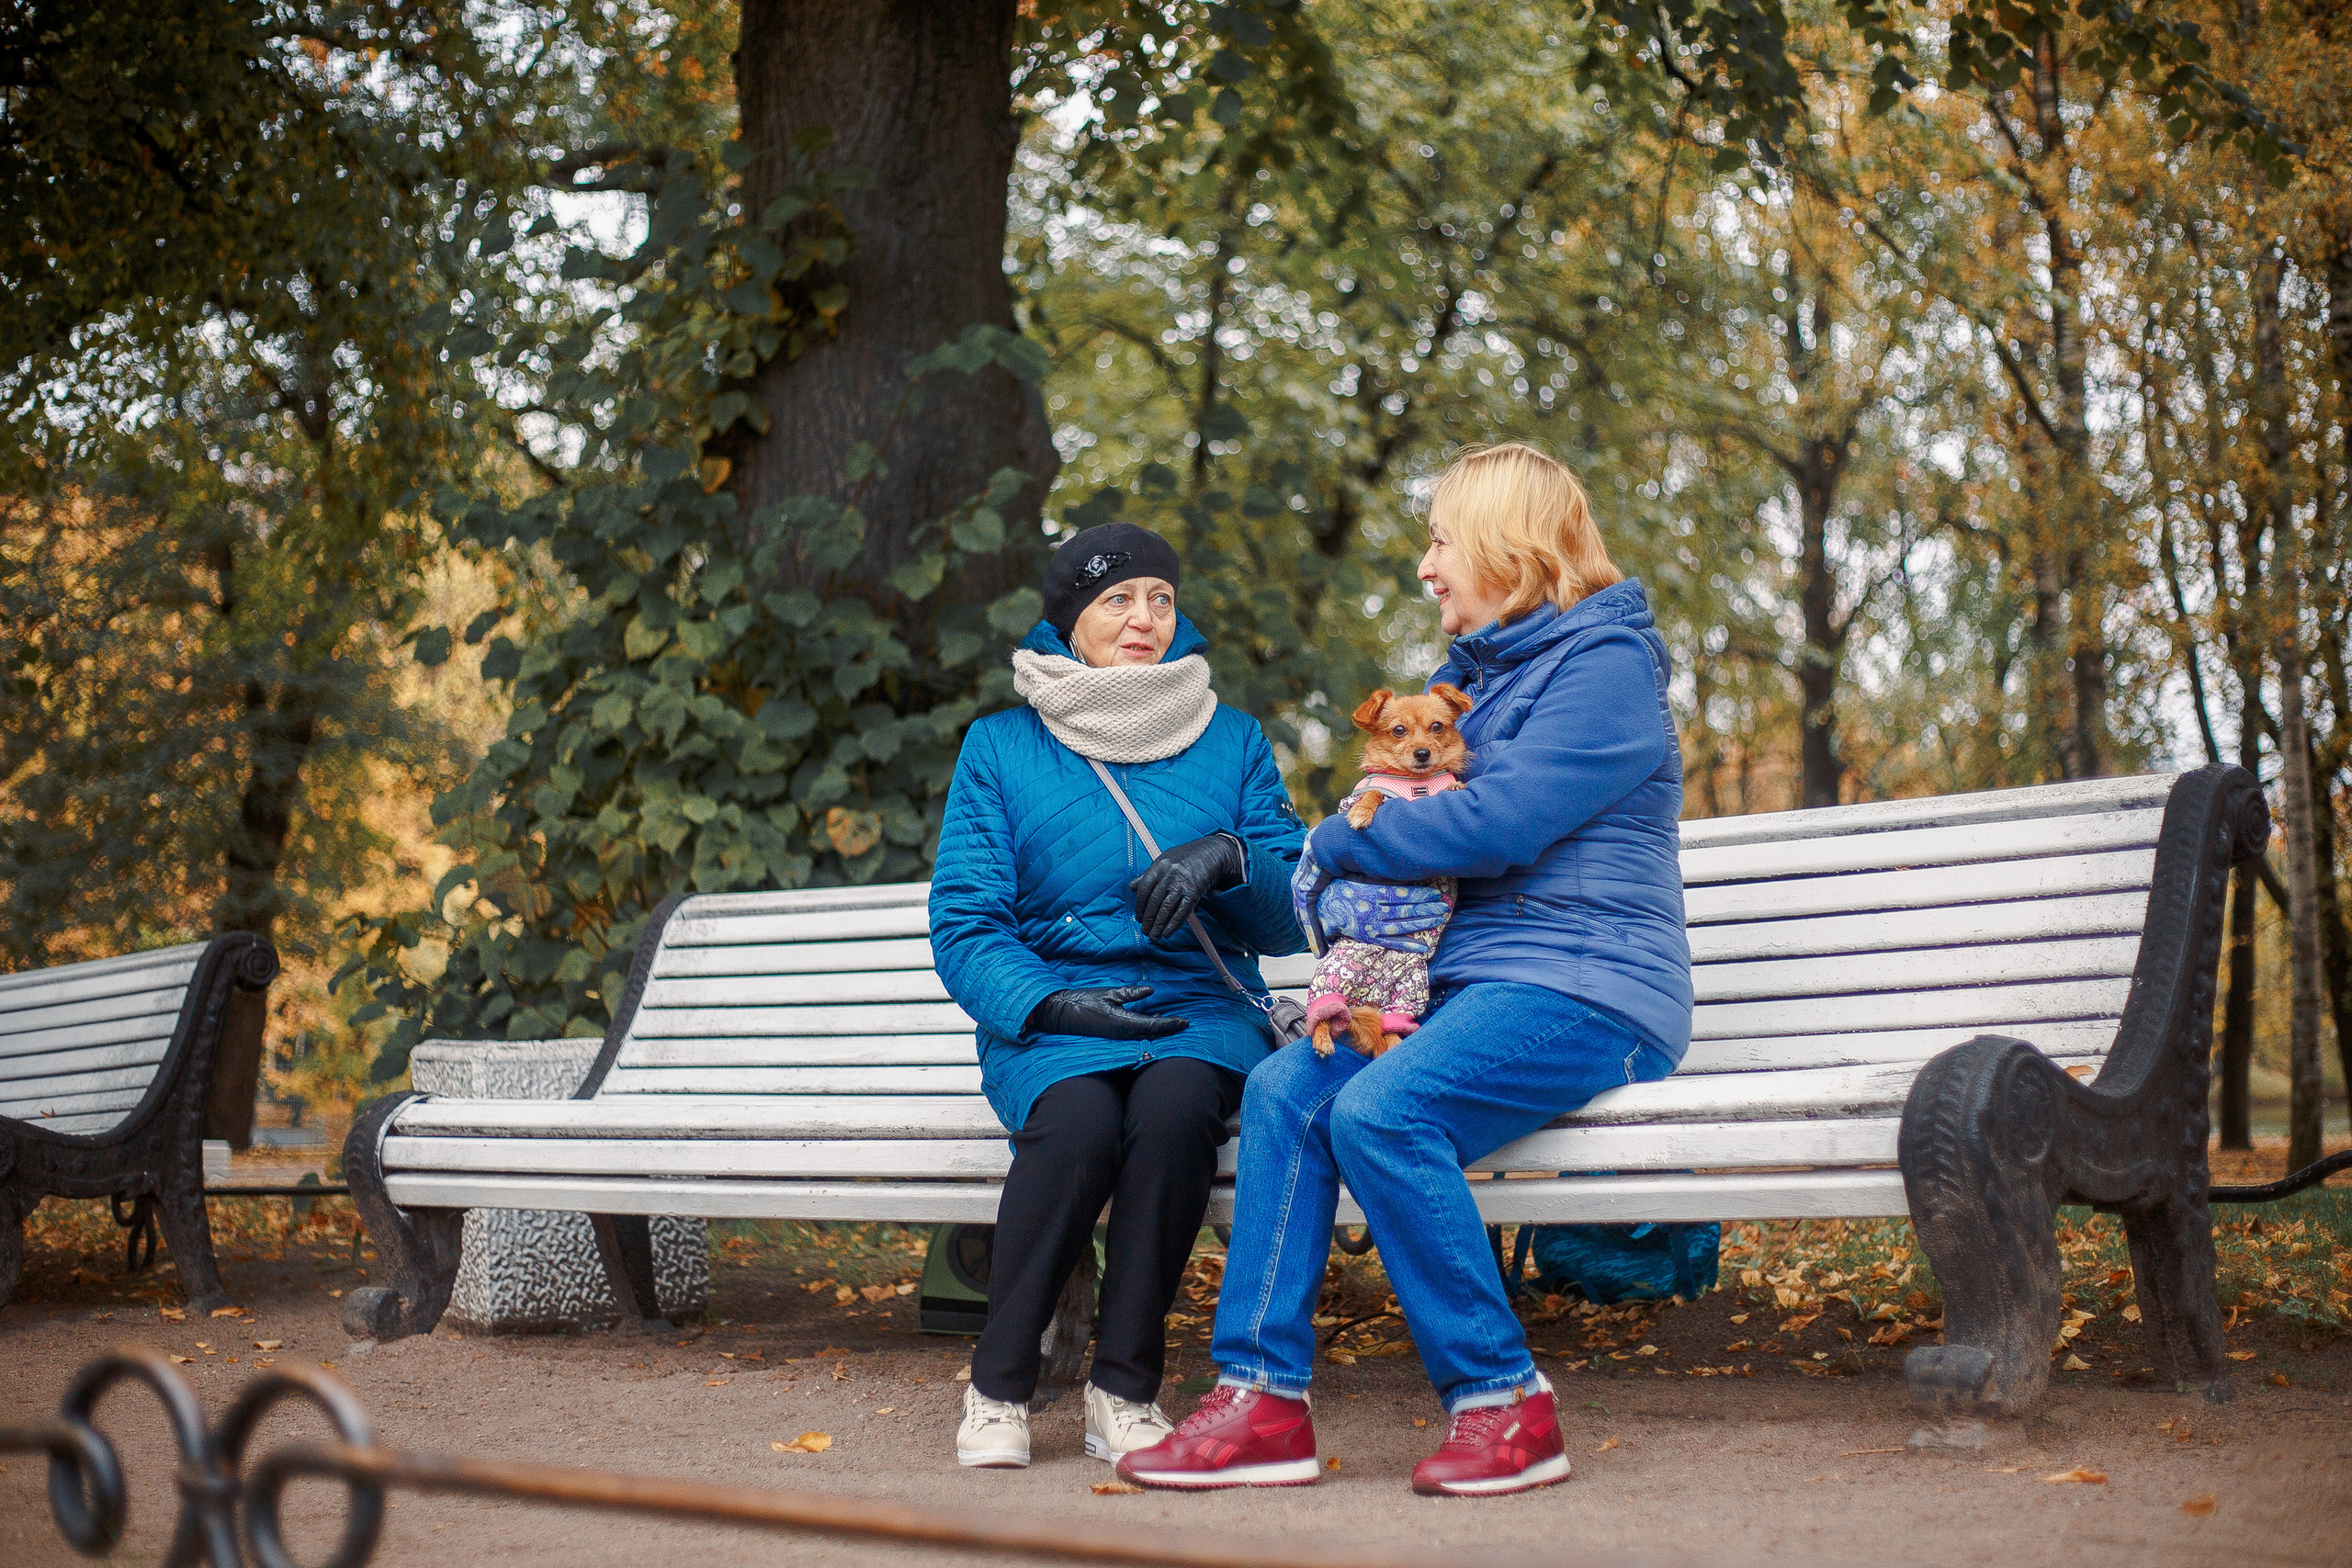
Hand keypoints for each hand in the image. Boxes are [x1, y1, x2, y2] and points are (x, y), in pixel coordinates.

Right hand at [1026, 985, 1188, 1039]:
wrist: (1062, 1013)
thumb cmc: (1083, 1001)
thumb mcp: (1108, 992)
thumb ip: (1130, 993)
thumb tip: (1150, 991)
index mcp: (1123, 1022)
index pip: (1154, 1025)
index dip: (1171, 1024)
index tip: (1185, 1021)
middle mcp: (1123, 1033)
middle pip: (1153, 1034)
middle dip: (1170, 1029)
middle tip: (1184, 1023)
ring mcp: (1118, 1035)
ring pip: (1145, 1034)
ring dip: (1160, 1030)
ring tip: (1173, 1023)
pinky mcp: (1113, 1034)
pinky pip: (1136, 1033)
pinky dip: (1149, 1028)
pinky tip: (1153, 1022)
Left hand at [1129, 832, 1245, 939]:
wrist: (1212, 853)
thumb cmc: (1185, 857)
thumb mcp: (1164, 860)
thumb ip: (1148, 874)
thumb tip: (1132, 886)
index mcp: (1159, 866)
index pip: (1144, 889)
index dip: (1139, 906)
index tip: (1139, 917)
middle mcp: (1169, 875)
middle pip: (1154, 902)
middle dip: (1148, 919)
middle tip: (1145, 930)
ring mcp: (1182, 884)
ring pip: (1166, 909)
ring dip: (1158, 926)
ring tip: (1154, 936)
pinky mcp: (1194, 892)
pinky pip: (1182, 912)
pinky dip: (1174, 924)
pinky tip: (1167, 933)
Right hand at [1316, 880, 1451, 955]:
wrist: (1323, 908)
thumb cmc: (1343, 888)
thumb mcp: (1359, 877)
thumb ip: (1379, 877)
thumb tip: (1401, 872)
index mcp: (1370, 892)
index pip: (1401, 893)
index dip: (1420, 893)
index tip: (1436, 893)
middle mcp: (1372, 910)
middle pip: (1405, 909)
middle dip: (1426, 908)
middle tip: (1444, 907)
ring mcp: (1371, 926)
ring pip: (1401, 926)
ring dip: (1422, 923)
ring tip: (1440, 920)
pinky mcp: (1370, 938)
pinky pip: (1392, 943)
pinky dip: (1408, 945)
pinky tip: (1424, 947)